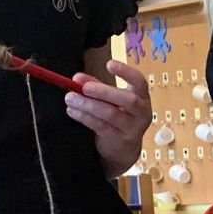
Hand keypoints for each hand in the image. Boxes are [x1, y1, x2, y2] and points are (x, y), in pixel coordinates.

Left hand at [65, 59, 151, 174]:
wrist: (123, 150)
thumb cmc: (118, 118)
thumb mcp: (111, 100)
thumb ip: (95, 86)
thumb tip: (77, 78)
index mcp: (141, 97)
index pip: (139, 81)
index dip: (126, 72)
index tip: (109, 64)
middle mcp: (141, 112)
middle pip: (127, 100)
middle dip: (104, 91)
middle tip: (84, 87)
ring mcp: (132, 128)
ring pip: (111, 114)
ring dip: (88, 105)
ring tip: (71, 98)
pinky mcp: (119, 140)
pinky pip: (101, 126)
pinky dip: (84, 117)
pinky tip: (73, 111)